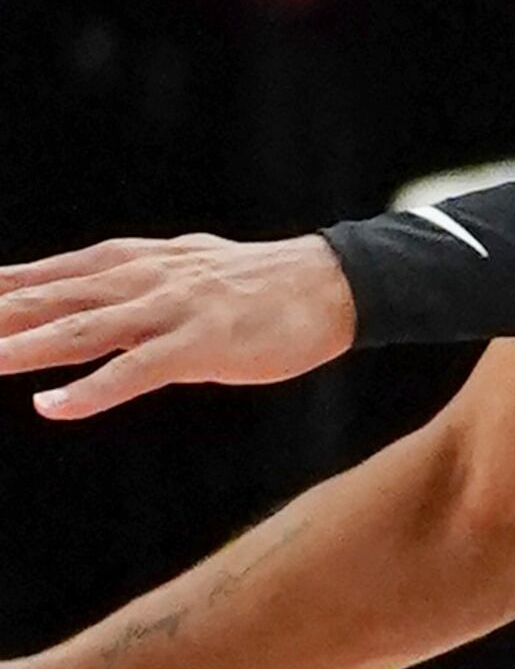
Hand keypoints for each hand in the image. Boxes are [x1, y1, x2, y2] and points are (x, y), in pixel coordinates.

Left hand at [0, 235, 359, 419]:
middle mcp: (137, 280)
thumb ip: (128, 282)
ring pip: (79, 330)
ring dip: (22, 349)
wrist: (330, 284)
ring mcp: (167, 311)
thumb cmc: (257, 283)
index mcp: (126, 262)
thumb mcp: (179, 269)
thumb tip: (88, 294)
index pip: (37, 278)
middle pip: (45, 301)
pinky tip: (53, 406)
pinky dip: (91, 391)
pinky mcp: (199, 345)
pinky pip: (135, 372)